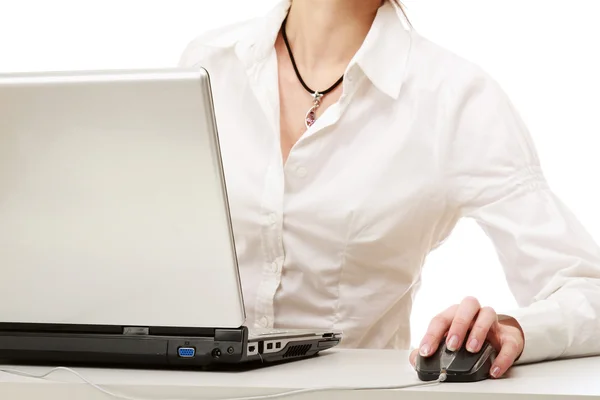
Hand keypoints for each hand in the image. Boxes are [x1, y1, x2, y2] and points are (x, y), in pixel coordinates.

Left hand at [409, 296, 524, 377]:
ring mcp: (493, 322)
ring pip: (488, 314)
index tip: (426, 351)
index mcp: (455, 313)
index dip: (432, 334)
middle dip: (458, 325)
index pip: (441, 318)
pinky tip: (494, 369)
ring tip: (472, 349)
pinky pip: (509, 342)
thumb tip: (415, 358)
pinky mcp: (510, 336)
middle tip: (452, 345)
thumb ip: (432, 347)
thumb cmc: (469, 336)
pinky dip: (503, 356)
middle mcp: (474, 313)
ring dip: (478, 331)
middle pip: (466, 306)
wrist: (499, 339)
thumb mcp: (450, 340)